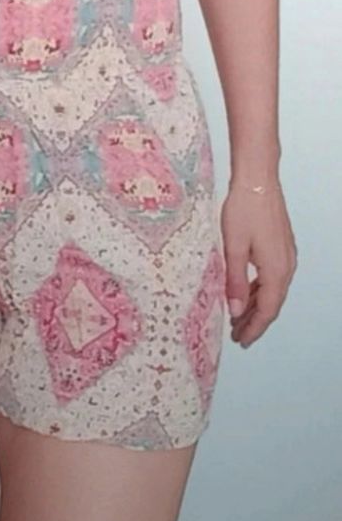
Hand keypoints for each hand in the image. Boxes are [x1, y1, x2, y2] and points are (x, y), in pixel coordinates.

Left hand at [220, 179, 296, 347]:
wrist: (258, 180)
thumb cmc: (244, 209)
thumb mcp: (233, 247)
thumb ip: (235, 281)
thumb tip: (236, 311)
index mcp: (276, 270)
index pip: (266, 310)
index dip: (253, 328)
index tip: (240, 340)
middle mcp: (286, 266)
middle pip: (272, 303)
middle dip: (254, 321)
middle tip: (237, 334)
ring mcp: (286, 255)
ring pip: (272, 290)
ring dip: (256, 305)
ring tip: (238, 317)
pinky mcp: (281, 246)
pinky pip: (272, 276)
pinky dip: (259, 289)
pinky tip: (246, 291)